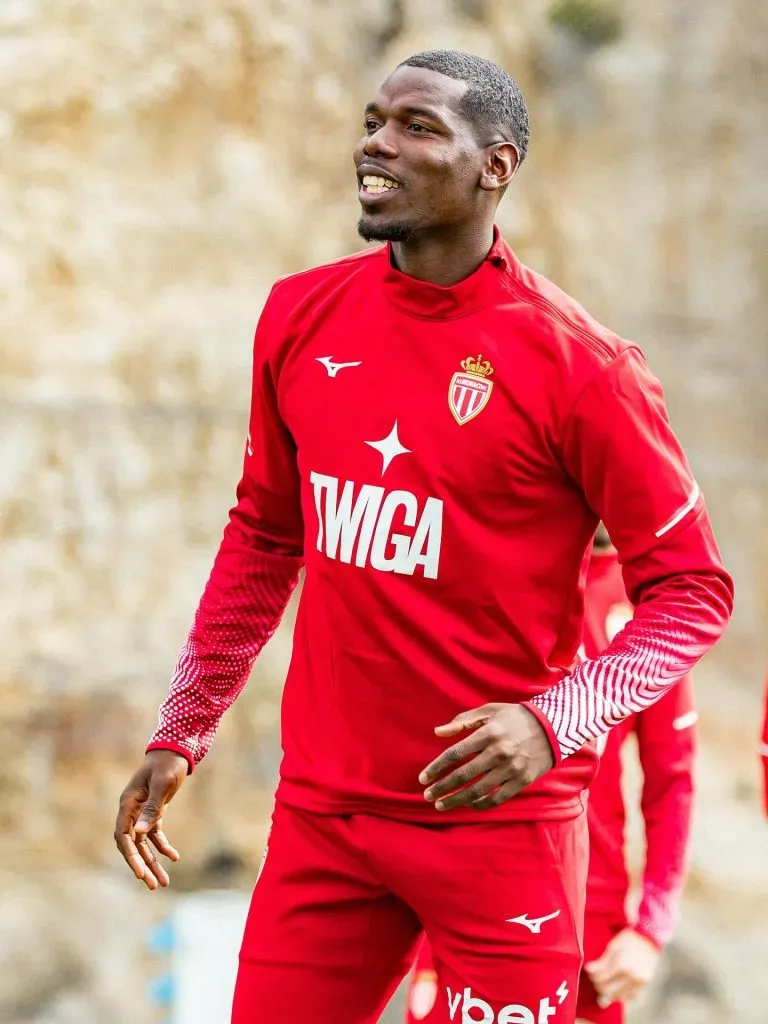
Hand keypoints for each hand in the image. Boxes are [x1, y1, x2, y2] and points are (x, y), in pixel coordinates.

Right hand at [114, 750, 187, 889]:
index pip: (123, 837)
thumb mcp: (162, 785)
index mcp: (128, 804)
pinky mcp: (153, 813)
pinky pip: (155, 835)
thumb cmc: (167, 764)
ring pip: (144, 844)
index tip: (141, 874)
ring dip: (153, 862)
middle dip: (142, 866)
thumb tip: (139, 833)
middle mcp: (131, 811)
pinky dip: (163, 847)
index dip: (131, 856)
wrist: (175, 751)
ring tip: (163, 883)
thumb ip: (152, 808)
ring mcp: (141, 813)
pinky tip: (174, 858)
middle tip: (154, 885)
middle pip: (133, 845)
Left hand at [418, 703, 554, 810]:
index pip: (455, 754)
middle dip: (442, 787)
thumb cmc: (515, 716)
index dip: (436, 767)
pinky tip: (468, 806)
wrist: (553, 726)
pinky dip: (481, 804)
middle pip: (463, 775)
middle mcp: (498, 752)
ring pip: (478, 791)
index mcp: (488, 733)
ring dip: (457, 800)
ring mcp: (511, 769)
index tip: (423, 777)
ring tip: (442, 804)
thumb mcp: (489, 711)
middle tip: (427, 795)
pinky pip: (497, 798)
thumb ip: (462, 721)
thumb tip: (437, 732)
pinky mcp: (522, 781)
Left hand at [585, 928, 660, 1006]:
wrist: (651, 941)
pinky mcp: (644, 986)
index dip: (592, 975)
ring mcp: (638, 983)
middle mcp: (630, 976)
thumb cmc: (630, 940)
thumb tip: (588, 970)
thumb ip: (602, 960)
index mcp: (621, 964)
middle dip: (598, 985)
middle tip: (596, 978)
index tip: (590, 971)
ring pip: (617, 996)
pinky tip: (616, 988)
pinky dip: (620, 995)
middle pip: (606, 990)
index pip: (599, 978)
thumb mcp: (614, 945)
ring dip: (608, 992)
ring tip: (605, 984)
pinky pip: (629, 997)